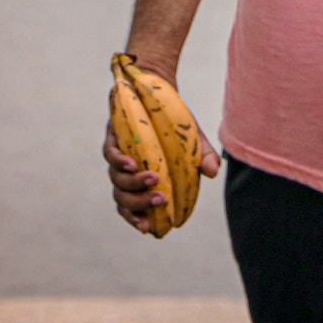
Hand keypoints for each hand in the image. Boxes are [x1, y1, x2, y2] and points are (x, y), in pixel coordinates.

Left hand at [102, 70, 220, 233]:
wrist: (159, 93)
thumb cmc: (176, 125)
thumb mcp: (194, 142)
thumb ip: (204, 158)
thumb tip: (213, 172)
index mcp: (142, 182)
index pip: (132, 209)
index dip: (136, 220)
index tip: (149, 228)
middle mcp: (127, 173)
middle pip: (123, 199)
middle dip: (140, 203)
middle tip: (161, 199)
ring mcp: (118, 156)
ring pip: (116, 180)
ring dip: (134, 184)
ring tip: (154, 178)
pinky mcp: (112, 138)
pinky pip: (110, 155)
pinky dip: (120, 162)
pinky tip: (133, 164)